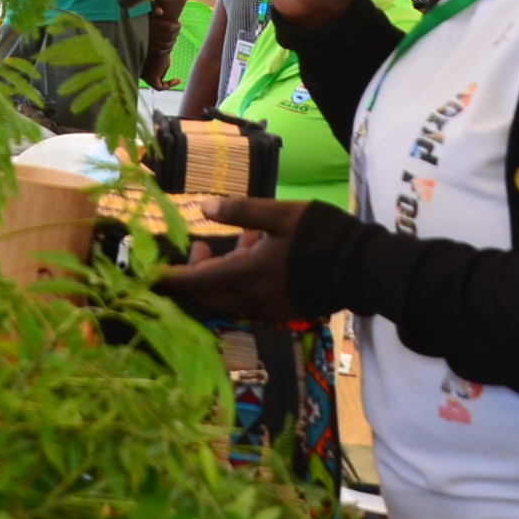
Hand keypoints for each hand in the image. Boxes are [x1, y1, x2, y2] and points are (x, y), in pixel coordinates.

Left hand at [154, 196, 310, 322]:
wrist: (366, 267)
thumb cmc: (322, 235)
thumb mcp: (280, 213)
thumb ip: (240, 211)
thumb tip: (204, 207)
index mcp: (247, 274)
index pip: (198, 282)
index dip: (173, 278)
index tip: (152, 275)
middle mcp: (254, 298)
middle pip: (210, 294)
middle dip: (197, 273)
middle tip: (201, 243)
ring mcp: (271, 308)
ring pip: (230, 297)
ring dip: (222, 274)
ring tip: (241, 239)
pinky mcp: (285, 310)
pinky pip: (251, 299)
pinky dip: (244, 280)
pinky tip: (260, 253)